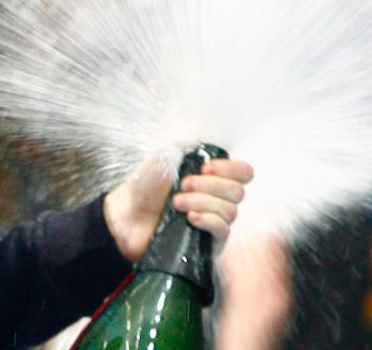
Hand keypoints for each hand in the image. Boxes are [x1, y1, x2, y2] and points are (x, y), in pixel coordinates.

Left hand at [104, 153, 253, 262]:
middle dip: (209, 186)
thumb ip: (189, 141)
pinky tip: (190, 218)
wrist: (127, 215)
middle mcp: (217, 197)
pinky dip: (208, 220)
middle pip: (238, 191)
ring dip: (202, 202)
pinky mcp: (208, 241)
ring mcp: (214, 219)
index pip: (243, 172)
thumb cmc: (144, 185)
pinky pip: (224, 230)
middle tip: (183, 185)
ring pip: (230, 211)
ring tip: (176, 203)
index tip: (205, 167)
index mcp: (212, 175)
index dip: (230, 169)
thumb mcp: (164, 155)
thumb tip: (207, 130)